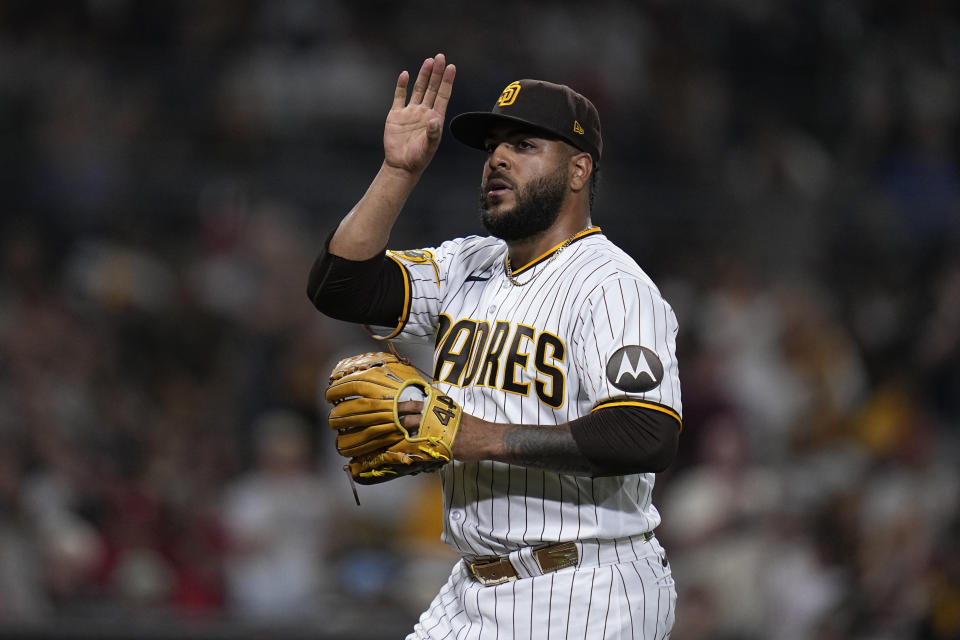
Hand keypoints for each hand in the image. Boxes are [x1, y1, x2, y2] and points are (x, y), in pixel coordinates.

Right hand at [383, 53, 455, 175]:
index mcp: (435, 118)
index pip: (443, 95)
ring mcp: (410, 112)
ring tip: (428, 61)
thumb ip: (432, 133)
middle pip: (432, 88)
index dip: (447, 81)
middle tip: (440, 57)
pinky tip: (405, 75)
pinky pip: (399, 96)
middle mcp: (424, 112)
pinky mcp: (396, 115)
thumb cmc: (418, 158)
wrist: (401, 165)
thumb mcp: (428, 147)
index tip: (451, 67)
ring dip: (423, 75)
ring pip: (418, 89)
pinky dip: (402, 86)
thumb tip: (434, 120)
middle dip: (436, 73)